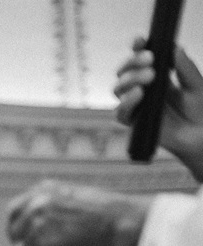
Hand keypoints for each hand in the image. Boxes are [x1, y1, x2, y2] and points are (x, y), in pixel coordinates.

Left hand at [6, 180, 149, 245]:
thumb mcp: (70, 192)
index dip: (15, 224)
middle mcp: (36, 207)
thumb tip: (28, 214)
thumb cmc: (104, 209)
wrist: (120, 221)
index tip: (19, 234)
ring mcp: (38, 227)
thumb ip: (46, 200)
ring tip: (67, 245)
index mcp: (41, 192)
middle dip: (26, 241)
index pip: (12, 210)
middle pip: (14, 233)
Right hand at [115, 39, 202, 178]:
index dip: (137, 49)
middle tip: (150, 61)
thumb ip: (185, 68)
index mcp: (156, 77)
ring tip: (149, 77)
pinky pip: (120, 112)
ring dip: (129, 79)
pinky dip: (127, 102)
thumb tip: (175, 49)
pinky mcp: (133, 123)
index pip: (140, 59)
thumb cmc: (199, 112)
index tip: (140, 40)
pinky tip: (139, 95)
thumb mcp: (196, 86)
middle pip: (124, 72)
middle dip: (132, 63)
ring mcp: (135, 106)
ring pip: (118, 89)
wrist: (200, 137)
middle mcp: (142, 89)